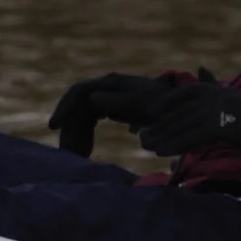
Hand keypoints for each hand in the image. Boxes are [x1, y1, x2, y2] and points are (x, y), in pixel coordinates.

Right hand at [48, 72, 173, 156]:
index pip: (79, 92)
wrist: (186, 111)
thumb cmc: (169, 108)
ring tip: (75, 157)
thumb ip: (121, 102)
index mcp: (112, 83)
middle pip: (77, 107)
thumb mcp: (147, 105)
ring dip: (76, 136)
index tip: (54, 127)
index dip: (64, 108)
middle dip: (69, 129)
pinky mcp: (112, 110)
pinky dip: (85, 137)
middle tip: (66, 153)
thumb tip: (92, 99)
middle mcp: (106, 89)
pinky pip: (90, 123)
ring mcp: (108, 100)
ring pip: (82, 117)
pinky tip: (85, 152)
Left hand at [138, 80, 240, 157]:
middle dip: (159, 126)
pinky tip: (161, 152)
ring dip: (162, 138)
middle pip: (178, 112)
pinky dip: (173, 145)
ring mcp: (213, 111)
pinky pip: (189, 138)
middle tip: (142, 136)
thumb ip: (213, 83)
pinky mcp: (217, 127)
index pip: (184, 93)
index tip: (152, 112)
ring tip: (147, 146)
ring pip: (180, 126)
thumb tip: (200, 67)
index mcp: (214, 89)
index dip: (166, 102)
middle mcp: (211, 97)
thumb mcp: (232, 94)